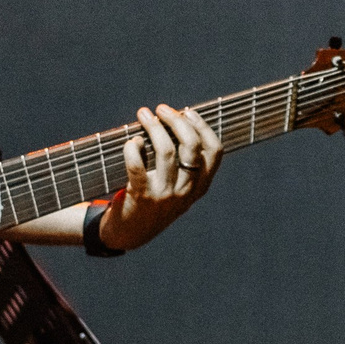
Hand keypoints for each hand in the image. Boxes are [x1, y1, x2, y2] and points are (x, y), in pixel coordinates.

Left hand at [100, 103, 223, 251]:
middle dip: (177, 120)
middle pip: (191, 146)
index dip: (203, 127)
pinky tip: (132, 141)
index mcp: (199, 187)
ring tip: (143, 114)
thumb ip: (183, 163)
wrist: (130, 234)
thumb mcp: (178, 188)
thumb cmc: (154, 201)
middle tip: (161, 109)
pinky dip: (133, 148)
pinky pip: (137, 165)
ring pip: (165, 151)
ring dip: (153, 126)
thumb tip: (175, 119)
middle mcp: (185, 192)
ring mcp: (164, 195)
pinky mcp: (141, 197)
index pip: (214, 152)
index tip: (188, 112)